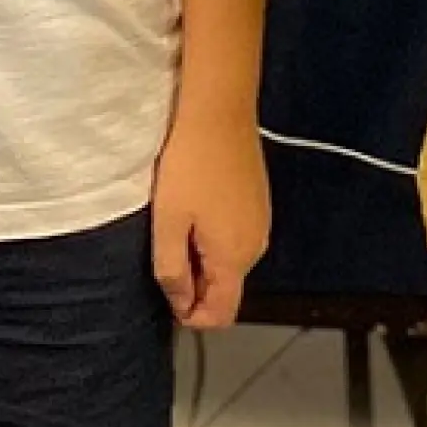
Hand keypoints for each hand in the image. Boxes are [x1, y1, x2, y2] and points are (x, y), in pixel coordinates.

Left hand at [150, 116, 270, 329]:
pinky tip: (196, 207)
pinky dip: (214, 236)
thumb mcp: (167, 223)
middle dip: (195, 283)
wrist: (220, 111)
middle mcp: (256, 246)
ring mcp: (261, 223)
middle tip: (165, 249)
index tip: (167, 293)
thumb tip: (180, 301)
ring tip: (178, 224)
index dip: (190, 315)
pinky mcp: (258, 203)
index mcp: (234, 257)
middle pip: (226, 289)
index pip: (220, 314)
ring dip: (203, 258)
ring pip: (230, 263)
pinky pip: (237, 238)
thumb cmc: (190, 164)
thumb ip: (172, 270)